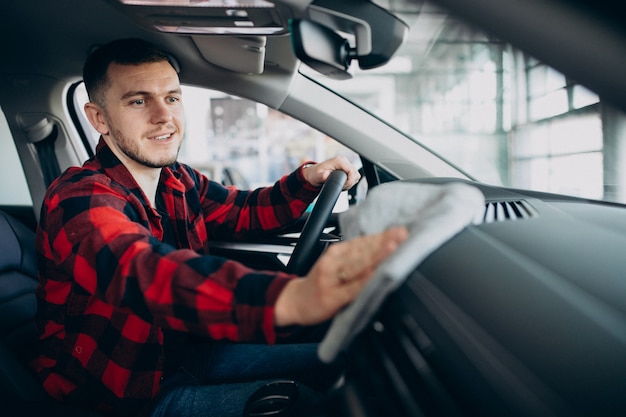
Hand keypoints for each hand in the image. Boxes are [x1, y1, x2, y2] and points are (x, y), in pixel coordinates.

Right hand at [274, 226, 408, 326]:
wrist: (295, 301)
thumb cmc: (320, 282)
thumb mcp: (335, 264)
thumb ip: (356, 257)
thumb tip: (384, 248)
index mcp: (336, 252)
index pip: (362, 242)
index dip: (382, 236)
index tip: (400, 231)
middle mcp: (333, 262)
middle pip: (362, 251)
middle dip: (383, 243)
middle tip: (402, 235)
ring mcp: (331, 279)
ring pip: (357, 266)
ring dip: (375, 256)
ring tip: (392, 248)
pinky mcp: (331, 297)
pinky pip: (351, 288)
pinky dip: (363, 281)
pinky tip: (374, 274)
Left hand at [302, 156, 360, 189]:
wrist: (314, 174)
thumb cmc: (315, 174)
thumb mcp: (317, 176)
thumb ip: (322, 176)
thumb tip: (326, 175)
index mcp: (338, 161)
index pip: (352, 170)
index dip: (350, 180)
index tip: (344, 186)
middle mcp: (343, 161)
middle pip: (355, 173)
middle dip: (350, 182)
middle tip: (341, 186)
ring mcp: (345, 164)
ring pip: (356, 175)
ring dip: (350, 182)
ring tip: (341, 185)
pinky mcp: (346, 168)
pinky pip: (354, 176)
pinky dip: (350, 181)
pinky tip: (342, 183)